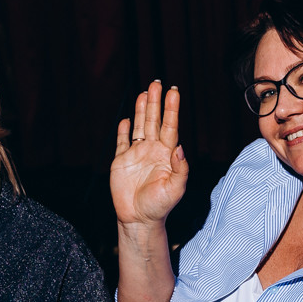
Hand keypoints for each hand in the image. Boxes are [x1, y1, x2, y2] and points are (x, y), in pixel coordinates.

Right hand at [110, 81, 187, 227]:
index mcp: (167, 155)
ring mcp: (137, 155)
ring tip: (144, 92)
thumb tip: (180, 148)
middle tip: (156, 82)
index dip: (172, 109)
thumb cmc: (160, 207)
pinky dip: (123, 130)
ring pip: (140, 126)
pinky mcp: (121, 161)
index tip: (173, 92)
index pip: (170, 126)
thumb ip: (181, 169)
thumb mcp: (176, 189)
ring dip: (141, 109)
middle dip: (155, 102)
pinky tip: (126, 119)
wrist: (139, 220)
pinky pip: (122, 142)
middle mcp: (153, 151)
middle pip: (154, 121)